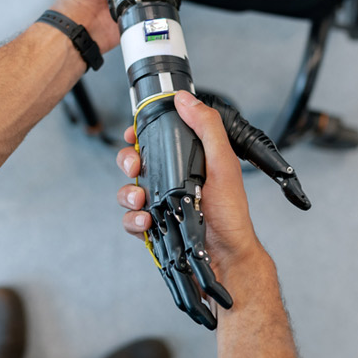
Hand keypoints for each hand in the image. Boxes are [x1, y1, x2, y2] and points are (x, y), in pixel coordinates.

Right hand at [117, 91, 262, 282]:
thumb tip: (185, 99)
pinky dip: (133, 220)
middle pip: (135, 161)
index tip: (133, 134)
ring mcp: (161, 204)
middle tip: (135, 168)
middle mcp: (172, 180)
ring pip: (128, 190)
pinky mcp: (154, 227)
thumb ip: (206, 127)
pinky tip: (147, 221)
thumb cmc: (230, 214)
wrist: (226, 258)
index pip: (157, 138)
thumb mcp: (223, 163)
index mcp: (188, 160)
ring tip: (141, 200)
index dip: (140, 133)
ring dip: (128, 193)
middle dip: (127, 162)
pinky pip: (130, 219)